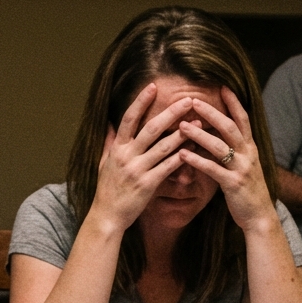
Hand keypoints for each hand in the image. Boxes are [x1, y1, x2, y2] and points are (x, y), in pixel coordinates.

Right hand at [87, 82, 195, 232]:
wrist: (107, 216)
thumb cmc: (107, 189)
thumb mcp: (103, 162)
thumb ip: (109, 142)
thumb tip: (110, 123)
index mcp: (117, 148)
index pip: (129, 118)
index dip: (140, 101)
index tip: (153, 86)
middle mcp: (126, 156)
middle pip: (151, 128)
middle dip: (171, 113)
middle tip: (188, 100)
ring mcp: (137, 170)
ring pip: (164, 146)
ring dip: (183, 133)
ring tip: (198, 121)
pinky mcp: (148, 184)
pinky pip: (168, 167)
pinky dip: (182, 156)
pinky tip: (194, 148)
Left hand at [175, 88, 277, 234]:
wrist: (260, 216)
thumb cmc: (248, 191)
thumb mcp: (245, 165)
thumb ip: (235, 150)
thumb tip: (220, 135)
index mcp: (251, 148)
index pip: (243, 119)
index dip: (233, 102)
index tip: (222, 86)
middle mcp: (248, 154)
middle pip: (229, 127)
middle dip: (211, 112)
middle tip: (192, 100)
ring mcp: (241, 169)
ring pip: (219, 146)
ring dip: (199, 134)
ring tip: (181, 126)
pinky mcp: (233, 184)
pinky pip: (213, 169)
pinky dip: (196, 161)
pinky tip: (181, 155)